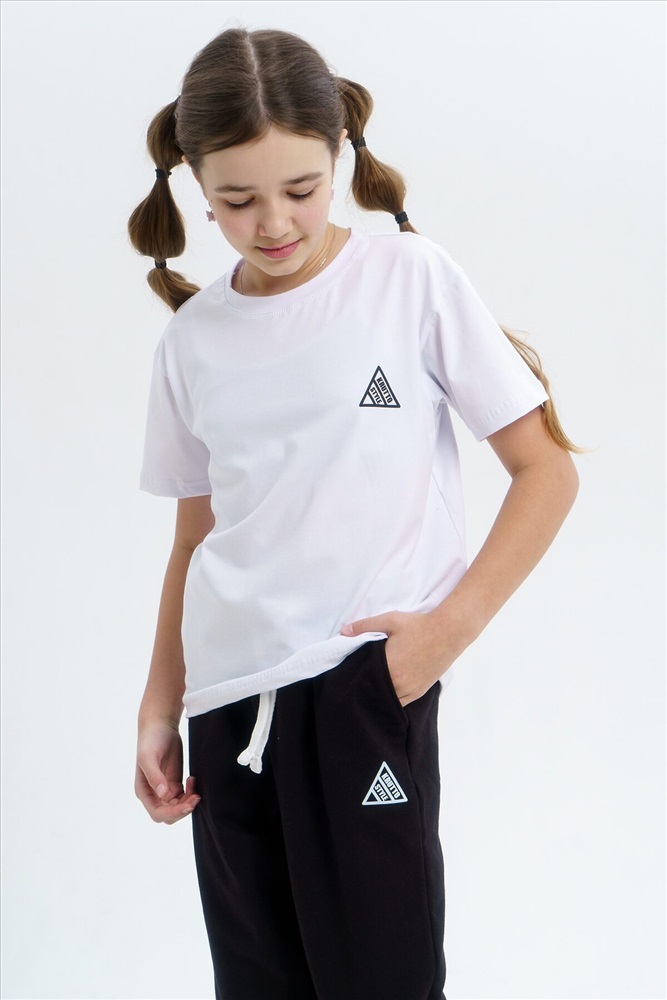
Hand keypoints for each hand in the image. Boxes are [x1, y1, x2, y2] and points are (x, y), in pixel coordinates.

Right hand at [135, 721, 200, 823]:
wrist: (160, 726)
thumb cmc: (151, 740)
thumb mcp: (149, 757)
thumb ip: (155, 776)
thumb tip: (163, 795)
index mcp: (144, 791)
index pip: (158, 813)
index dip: (173, 813)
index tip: (187, 804)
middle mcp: (153, 794)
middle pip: (169, 814)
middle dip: (183, 810)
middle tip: (196, 797)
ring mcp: (164, 790)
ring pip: (178, 808)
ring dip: (188, 803)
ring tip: (196, 788)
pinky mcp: (174, 783)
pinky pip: (184, 798)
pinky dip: (190, 794)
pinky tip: (193, 780)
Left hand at [341, 610, 461, 706]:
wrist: (449, 631)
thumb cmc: (419, 625)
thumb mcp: (390, 620)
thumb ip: (364, 626)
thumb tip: (343, 632)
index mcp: (389, 669)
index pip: (365, 681)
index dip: (356, 680)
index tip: (348, 676)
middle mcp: (400, 684)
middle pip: (375, 694)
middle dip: (366, 689)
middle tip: (356, 683)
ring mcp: (412, 691)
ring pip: (388, 701)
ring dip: (380, 696)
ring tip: (371, 687)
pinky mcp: (420, 692)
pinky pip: (401, 703)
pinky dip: (393, 699)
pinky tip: (386, 691)